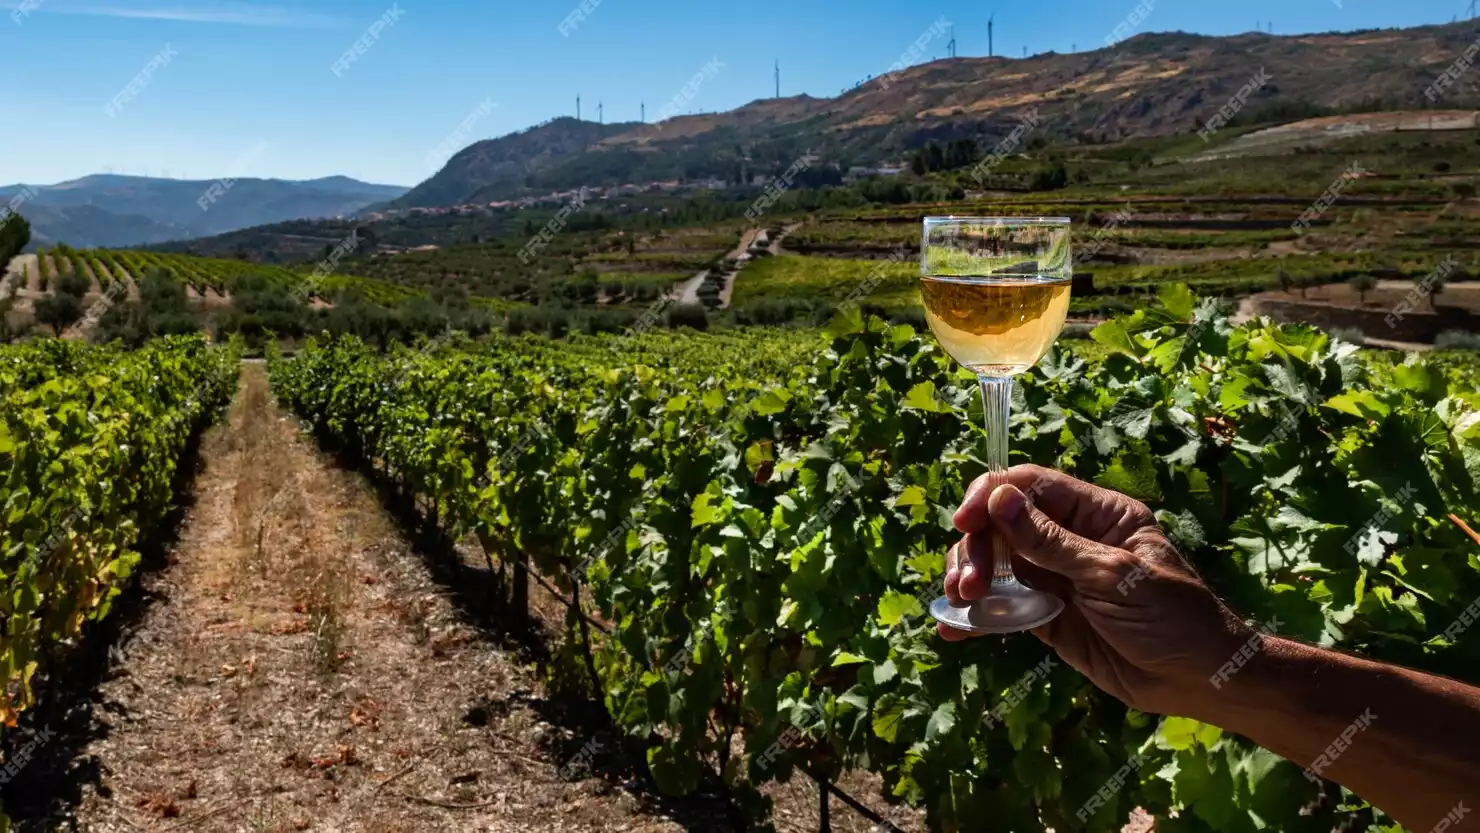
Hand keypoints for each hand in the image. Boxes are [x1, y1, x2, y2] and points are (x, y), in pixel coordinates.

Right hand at [940, 465, 1252, 718]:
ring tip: (959, 604)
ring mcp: (1055, 577)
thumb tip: (999, 498)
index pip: (1031, 487)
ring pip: (995, 564)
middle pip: (1002, 524)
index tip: (964, 522)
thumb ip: (1051, 542)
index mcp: (1095, 514)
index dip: (990, 496)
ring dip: (969, 578)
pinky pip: (1003, 607)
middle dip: (976, 549)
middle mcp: (1070, 538)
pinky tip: (952, 627)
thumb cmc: (1172, 617)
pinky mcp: (1046, 615)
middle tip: (967, 585)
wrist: (1198, 680)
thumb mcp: (1113, 575)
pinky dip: (976, 616)